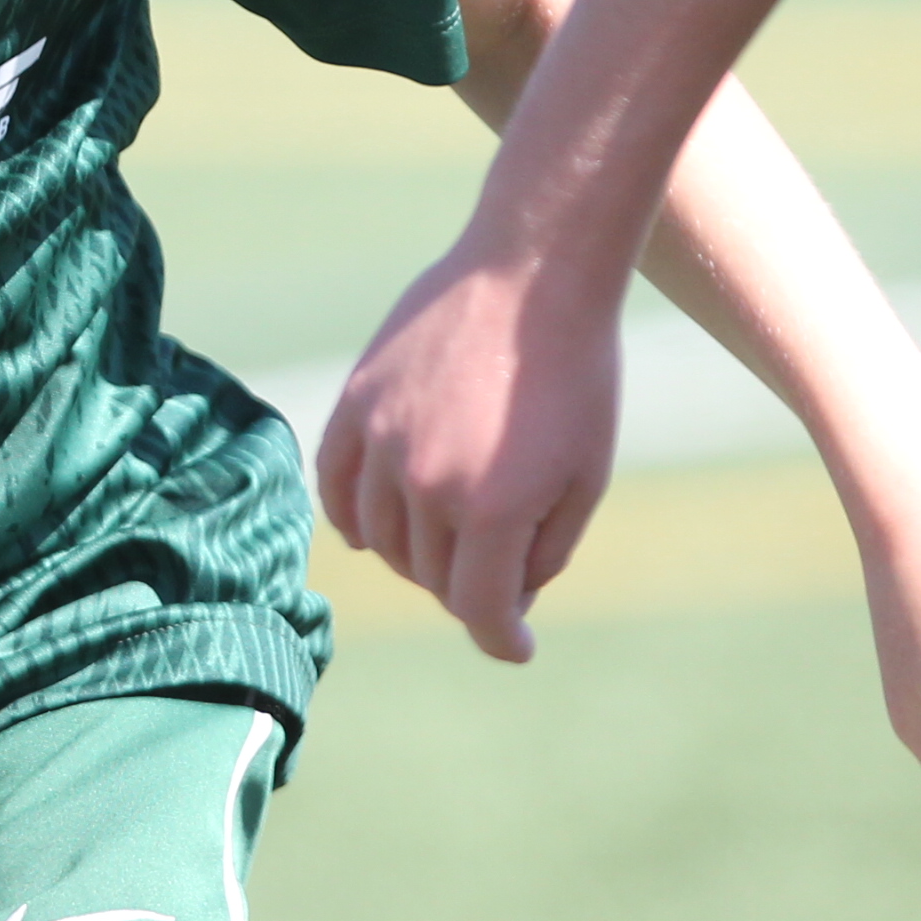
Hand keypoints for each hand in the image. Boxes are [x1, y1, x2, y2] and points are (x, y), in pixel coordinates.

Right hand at [318, 243, 619, 663]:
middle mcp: (426, 482)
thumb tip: (504, 598)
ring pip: (380, 539)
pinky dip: (351, 518)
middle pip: (431, 576)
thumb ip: (543, 551)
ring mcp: (382, 441)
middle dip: (468, 588)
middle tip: (499, 574)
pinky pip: (334, 485)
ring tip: (449, 543)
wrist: (534, 274)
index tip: (517, 646)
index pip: (478, 607)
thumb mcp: (586, 477)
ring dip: (415, 555)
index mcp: (492, 507)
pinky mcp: (357, 404)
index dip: (502, 638)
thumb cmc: (577, 376)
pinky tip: (371, 530)